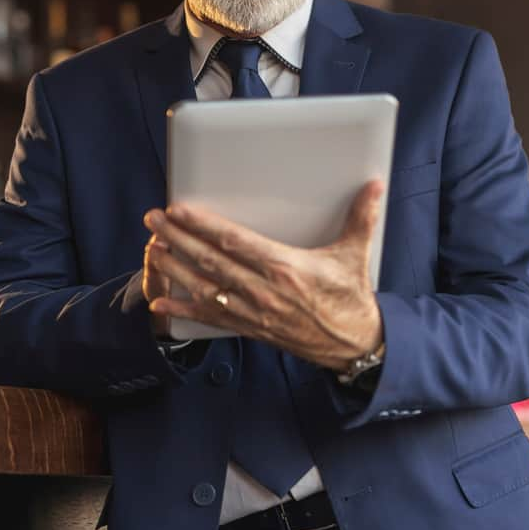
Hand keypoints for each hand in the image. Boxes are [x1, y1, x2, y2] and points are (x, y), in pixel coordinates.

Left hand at [141, 181, 385, 370]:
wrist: (353, 344)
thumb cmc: (351, 298)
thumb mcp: (356, 254)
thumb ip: (362, 217)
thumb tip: (375, 185)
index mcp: (285, 267)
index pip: (234, 242)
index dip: (203, 225)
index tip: (180, 210)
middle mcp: (263, 290)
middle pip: (211, 261)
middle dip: (178, 238)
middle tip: (154, 220)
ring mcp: (254, 311)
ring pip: (204, 287)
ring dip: (176, 267)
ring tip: (154, 248)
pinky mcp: (251, 327)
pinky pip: (210, 317)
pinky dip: (184, 308)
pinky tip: (161, 299)